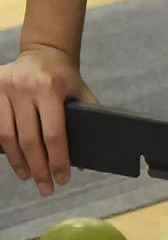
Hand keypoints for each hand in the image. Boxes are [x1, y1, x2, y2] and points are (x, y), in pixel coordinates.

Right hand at [0, 45, 96, 194]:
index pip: (54, 133)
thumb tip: (83, 164)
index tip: (63, 179)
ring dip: (19, 162)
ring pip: (7, 137)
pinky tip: (14, 160)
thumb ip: (87, 121)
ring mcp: (5, 88)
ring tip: (30, 177)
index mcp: (50, 87)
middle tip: (47, 188)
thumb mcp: (81, 92)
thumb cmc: (65, 78)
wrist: (44, 52)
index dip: (58, 160)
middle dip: (39, 168)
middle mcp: (25, 87)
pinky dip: (4, 148)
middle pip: (29, 140)